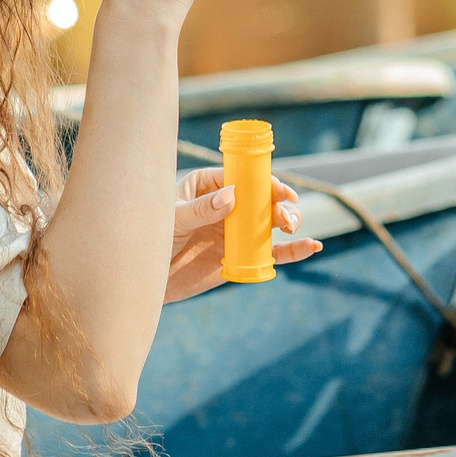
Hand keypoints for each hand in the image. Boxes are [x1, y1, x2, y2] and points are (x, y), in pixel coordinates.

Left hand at [163, 167, 321, 301]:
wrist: (144, 278)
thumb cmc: (149, 240)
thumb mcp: (173, 220)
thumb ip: (201, 209)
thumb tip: (232, 196)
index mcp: (208, 186)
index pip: (242, 178)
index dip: (263, 182)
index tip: (277, 190)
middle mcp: (227, 205)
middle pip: (262, 198)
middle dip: (279, 204)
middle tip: (284, 217)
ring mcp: (236, 231)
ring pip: (271, 222)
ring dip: (289, 221)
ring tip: (290, 227)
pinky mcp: (243, 256)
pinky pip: (272, 253)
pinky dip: (293, 250)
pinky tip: (311, 246)